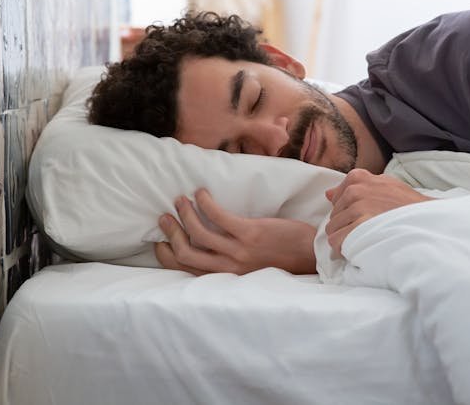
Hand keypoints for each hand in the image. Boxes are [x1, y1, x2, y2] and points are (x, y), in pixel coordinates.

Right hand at [154, 188, 317, 274]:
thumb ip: (229, 261)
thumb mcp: (249, 268)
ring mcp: (239, 251)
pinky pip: (218, 216)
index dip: (167, 255)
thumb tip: (209, 246)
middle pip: (185, 253)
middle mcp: (229, 268)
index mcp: (227, 276)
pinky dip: (205, 203)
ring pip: (198, 233)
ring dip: (184, 213)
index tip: (160, 241)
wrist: (309, 255)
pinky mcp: (250, 234)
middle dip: (170, 234)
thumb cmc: (282, 258)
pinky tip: (202, 193)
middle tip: (164, 217)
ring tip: (180, 199)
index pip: (186, 270)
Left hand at [325, 169, 431, 257]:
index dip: (347, 213)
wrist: (427, 220)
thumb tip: (328, 194)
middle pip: (333, 216)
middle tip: (365, 233)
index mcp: (358, 177)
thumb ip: (357, 187)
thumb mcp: (384, 185)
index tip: (362, 219)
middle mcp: (355, 190)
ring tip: (364, 241)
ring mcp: (357, 208)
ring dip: (345, 239)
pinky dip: (344, 249)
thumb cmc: (407, 205)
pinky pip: (336, 242)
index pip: (335, 200)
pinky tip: (359, 249)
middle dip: (345, 227)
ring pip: (333, 230)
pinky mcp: (358, 227)